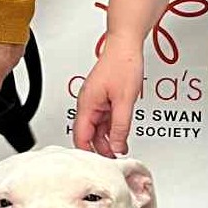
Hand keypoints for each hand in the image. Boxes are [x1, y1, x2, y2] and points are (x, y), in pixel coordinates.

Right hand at [72, 35, 142, 156]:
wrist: (126, 45)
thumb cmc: (122, 63)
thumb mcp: (125, 101)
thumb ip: (120, 126)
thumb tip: (117, 146)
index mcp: (87, 104)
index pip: (81, 137)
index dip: (90, 152)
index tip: (101, 163)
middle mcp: (87, 103)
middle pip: (88, 134)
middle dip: (100, 148)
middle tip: (114, 158)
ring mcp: (95, 100)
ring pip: (97, 127)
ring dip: (107, 138)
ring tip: (120, 148)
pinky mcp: (102, 97)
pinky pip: (103, 118)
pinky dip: (111, 127)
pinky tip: (121, 133)